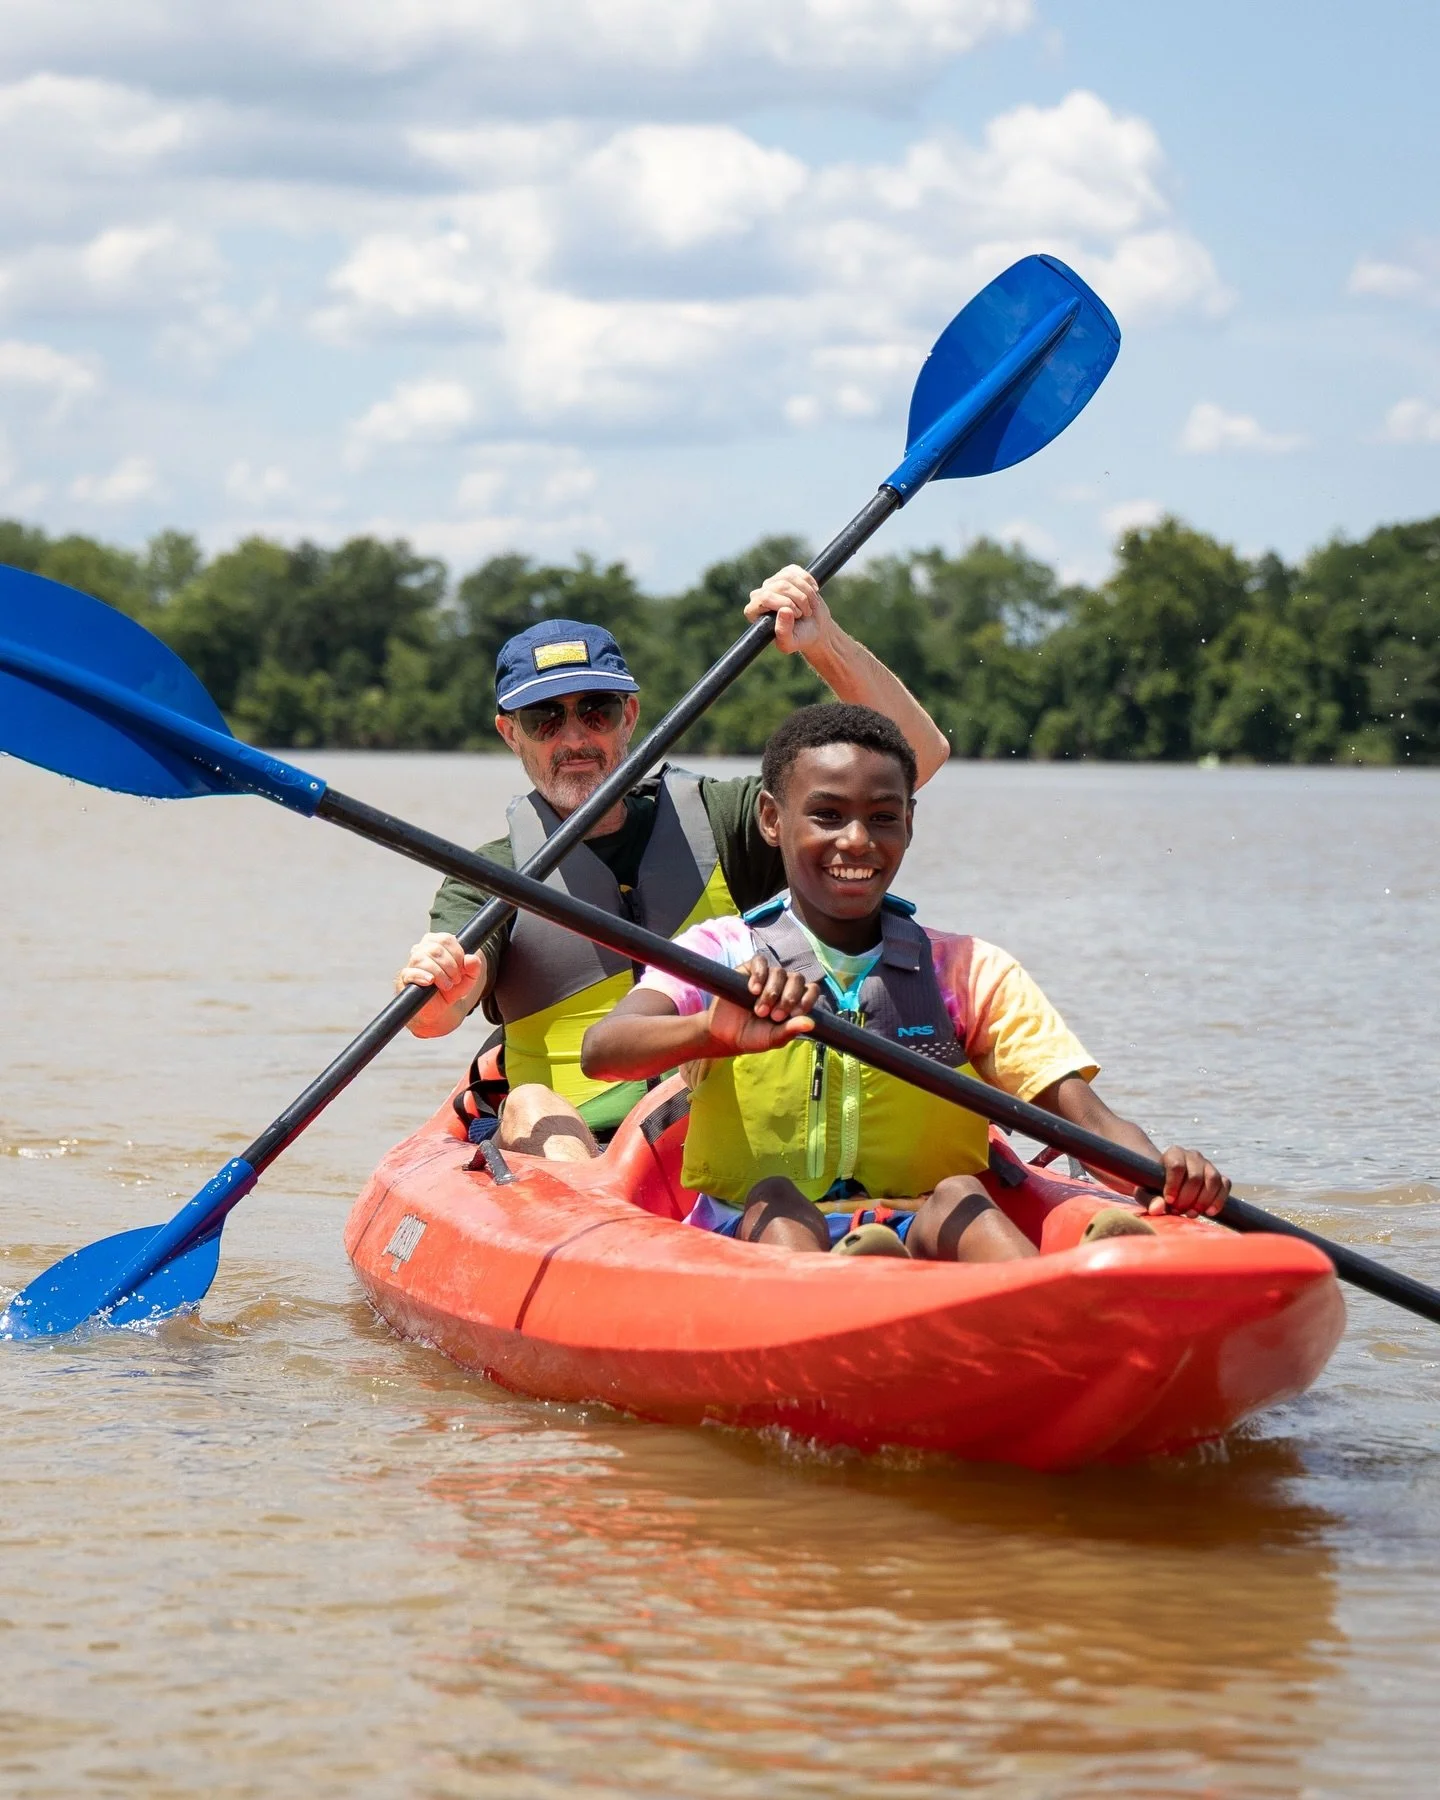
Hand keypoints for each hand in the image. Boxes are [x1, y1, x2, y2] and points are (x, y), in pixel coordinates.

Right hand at [395, 932, 484, 1007]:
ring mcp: (411, 964)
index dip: (457, 953)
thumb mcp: (468, 979)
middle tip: (455, 979)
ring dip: (439, 973)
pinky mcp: (405, 978)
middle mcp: (421, 950)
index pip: (446, 939)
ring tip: (446, 985)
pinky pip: (410, 973)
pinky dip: (422, 976)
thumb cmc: (451, 989)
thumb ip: (474, 967)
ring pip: (421, 959)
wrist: (439, 1010)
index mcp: (436, 944)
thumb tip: (471, 959)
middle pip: (435, 949)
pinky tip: (430, 982)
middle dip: (450, 965)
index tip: (462, 967)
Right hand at [704, 954, 819, 1054]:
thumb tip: (811, 1023)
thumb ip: (790, 1030)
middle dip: (788, 997)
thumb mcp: (773, 1038)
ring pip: (779, 972)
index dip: (807, 999)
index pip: (811, 990)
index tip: (795, 1013)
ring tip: (759, 1010)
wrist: (724, 1034)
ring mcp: (767, 977)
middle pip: (797, 979)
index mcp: (794, 1001)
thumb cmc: (752, 1037)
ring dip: (771, 992)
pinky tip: (753, 989)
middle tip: (774, 1015)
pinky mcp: (749, 970)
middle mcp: (783, 986)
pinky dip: (759, 974)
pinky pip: (760, 962)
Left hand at [744, 564, 832, 655]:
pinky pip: (796, 571)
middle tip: (806, 613)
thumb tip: (784, 610)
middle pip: (779, 586)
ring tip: (809, 606)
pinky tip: (812, 593)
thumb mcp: (789, 643)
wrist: (814, 629)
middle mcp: (760, 595)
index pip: (764, 597)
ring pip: (789, 577)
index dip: (784, 603)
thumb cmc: (799, 638)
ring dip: (806, 592)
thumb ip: (783, 632)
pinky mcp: (785, 575)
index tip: (797, 614)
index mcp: (754, 611)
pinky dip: (808, 582)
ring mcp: (772, 583)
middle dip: (799, 599)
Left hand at [1145, 1146, 1230, 1218]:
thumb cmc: (1154, 1187)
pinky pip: (1225, 1185)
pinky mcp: (1219, 1177)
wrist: (1167, 1184)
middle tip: (1178, 1211)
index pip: (1177, 1166)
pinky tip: (1210, 1212)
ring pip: (1212, 1179)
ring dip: (1203, 1200)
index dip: (1174, 1185)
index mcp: (1174, 1153)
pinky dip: (1219, 1200)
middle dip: (1187, 1198)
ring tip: (1191, 1213)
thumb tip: (1158, 1208)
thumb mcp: (1145, 1192)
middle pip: (1195, 1176)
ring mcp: (1208, 1165)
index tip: (1169, 1200)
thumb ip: (1148, 1199)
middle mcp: (1192, 1156)